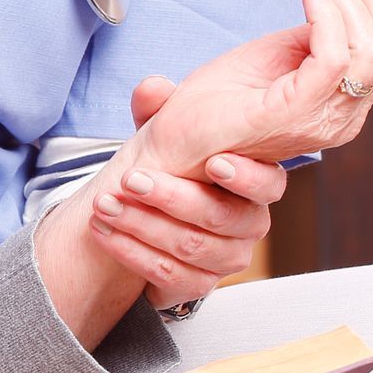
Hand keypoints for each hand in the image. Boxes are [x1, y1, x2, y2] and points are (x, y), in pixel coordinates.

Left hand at [37, 131, 283, 343]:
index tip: (212, 163)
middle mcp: (249, 223)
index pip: (268, 183)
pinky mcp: (199, 284)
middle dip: (170, 197)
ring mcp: (227, 258)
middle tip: (129, 180)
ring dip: (141, 224)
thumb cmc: (167, 167)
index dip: (246, 176)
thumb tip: (152, 87)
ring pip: (191, 246)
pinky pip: (169, 274)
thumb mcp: (162, 133)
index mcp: (253, 182)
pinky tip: (104, 232)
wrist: (144, 217)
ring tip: (104, 205)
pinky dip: (131, 252)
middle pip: (220, 216)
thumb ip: (159, 109)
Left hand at [133, 0, 372, 182]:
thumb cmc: (215, 102)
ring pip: (370, 48)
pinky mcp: (293, 114)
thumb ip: (310, 38)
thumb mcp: (272, 57)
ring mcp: (322, 120)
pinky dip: (327, 16)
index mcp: (343, 103)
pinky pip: (332, 58)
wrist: (169, 144)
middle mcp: (344, 117)